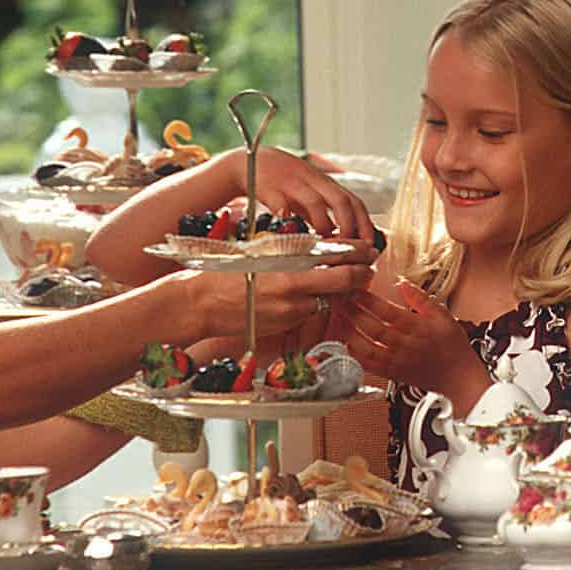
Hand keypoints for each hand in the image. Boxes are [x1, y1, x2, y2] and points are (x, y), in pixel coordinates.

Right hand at [180, 246, 373, 338]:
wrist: (200, 303)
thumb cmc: (227, 271)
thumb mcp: (261, 251)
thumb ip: (291, 251)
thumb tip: (319, 245)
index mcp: (289, 262)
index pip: (337, 255)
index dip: (359, 253)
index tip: (370, 248)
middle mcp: (294, 286)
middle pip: (343, 281)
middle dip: (360, 275)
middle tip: (368, 269)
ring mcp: (291, 309)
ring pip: (328, 300)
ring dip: (337, 292)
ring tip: (343, 282)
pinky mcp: (285, 325)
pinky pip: (309, 313)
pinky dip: (314, 304)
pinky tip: (311, 297)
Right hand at [248, 147, 376, 241]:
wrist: (250, 161)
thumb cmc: (285, 183)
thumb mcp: (311, 193)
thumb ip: (327, 213)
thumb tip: (349, 239)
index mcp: (326, 184)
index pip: (354, 201)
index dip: (365, 223)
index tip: (369, 245)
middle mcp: (313, 181)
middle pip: (341, 200)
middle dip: (349, 226)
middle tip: (348, 249)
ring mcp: (292, 183)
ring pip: (315, 202)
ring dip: (323, 225)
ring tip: (322, 245)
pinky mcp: (269, 187)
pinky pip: (280, 202)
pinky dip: (286, 216)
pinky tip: (289, 231)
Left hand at [339, 279, 485, 395]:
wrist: (458, 377)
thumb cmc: (452, 347)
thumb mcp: (443, 315)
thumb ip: (421, 298)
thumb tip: (402, 283)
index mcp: (417, 328)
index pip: (386, 312)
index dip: (367, 300)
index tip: (354, 290)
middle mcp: (403, 345)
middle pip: (371, 328)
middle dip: (352, 313)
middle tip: (339, 300)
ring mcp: (395, 361)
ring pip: (365, 348)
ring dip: (348, 333)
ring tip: (338, 319)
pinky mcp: (391, 374)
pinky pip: (367, 365)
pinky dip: (353, 354)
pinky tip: (345, 342)